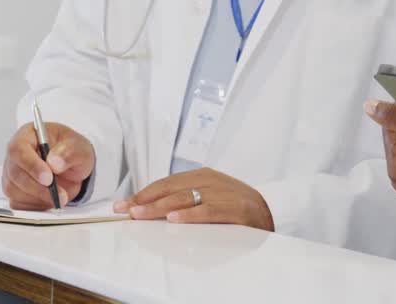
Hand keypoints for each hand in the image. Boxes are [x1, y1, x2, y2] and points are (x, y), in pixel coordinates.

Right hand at [2, 122, 94, 210]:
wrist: (73, 166)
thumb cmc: (72, 150)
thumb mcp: (78, 146)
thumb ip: (69, 152)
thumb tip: (54, 162)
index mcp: (27, 135)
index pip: (19, 149)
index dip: (32, 165)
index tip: (49, 178)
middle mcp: (15, 155)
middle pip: (15, 173)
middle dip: (39, 188)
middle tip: (61, 195)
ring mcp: (11, 174)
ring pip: (15, 191)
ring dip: (40, 198)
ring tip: (62, 196)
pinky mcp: (14, 191)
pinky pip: (19, 203)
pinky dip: (36, 205)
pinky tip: (51, 199)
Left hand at [113, 167, 273, 229]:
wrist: (271, 209)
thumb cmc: (235, 206)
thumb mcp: (209, 196)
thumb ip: (185, 199)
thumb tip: (150, 210)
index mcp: (202, 176)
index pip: (166, 183)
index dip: (143, 193)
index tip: (124, 205)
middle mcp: (210, 181)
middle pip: (172, 189)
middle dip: (146, 200)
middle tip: (127, 210)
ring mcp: (223, 193)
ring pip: (186, 198)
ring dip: (161, 207)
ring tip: (142, 214)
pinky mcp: (235, 208)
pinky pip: (208, 211)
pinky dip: (190, 215)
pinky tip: (175, 219)